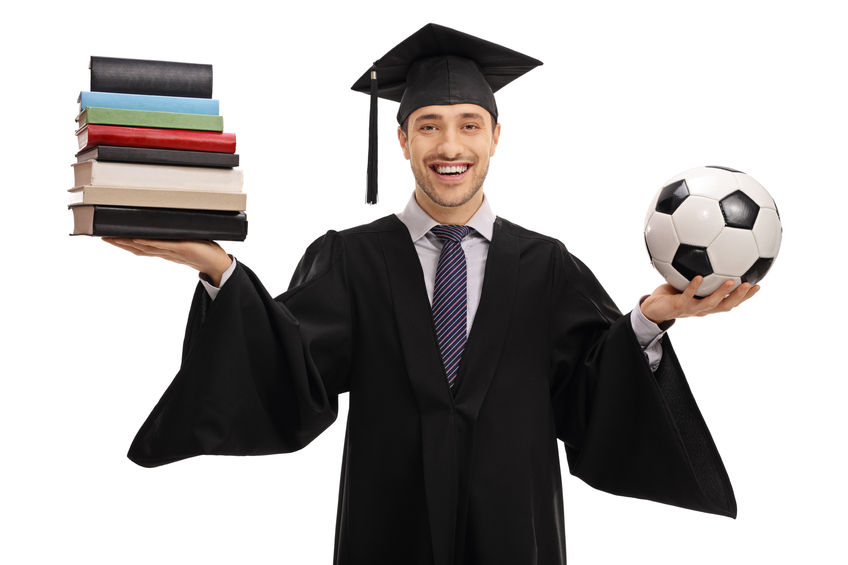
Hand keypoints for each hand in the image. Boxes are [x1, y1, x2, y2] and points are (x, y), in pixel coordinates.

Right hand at [103, 238, 232, 285]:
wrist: (218, 264)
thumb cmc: (204, 251)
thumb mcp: (186, 241)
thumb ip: (175, 235)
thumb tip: (165, 224)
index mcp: (164, 251)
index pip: (140, 247)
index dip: (123, 243)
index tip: (108, 237)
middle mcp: (165, 252)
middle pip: (138, 248)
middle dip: (120, 243)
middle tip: (103, 237)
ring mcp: (172, 251)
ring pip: (146, 247)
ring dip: (129, 243)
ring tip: (113, 238)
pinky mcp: (182, 249)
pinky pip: (163, 245)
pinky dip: (149, 243)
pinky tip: (137, 239)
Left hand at [639, 276, 759, 324]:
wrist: (652, 309)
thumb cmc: (671, 295)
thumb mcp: (687, 284)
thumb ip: (700, 274)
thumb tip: (710, 253)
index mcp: (708, 305)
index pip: (731, 302)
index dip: (745, 297)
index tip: (759, 286)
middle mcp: (702, 308)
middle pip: (726, 306)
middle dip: (740, 296)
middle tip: (751, 285)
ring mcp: (691, 308)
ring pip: (711, 303)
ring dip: (722, 293)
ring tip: (732, 281)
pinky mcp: (678, 305)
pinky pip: (687, 296)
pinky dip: (694, 287)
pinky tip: (699, 277)